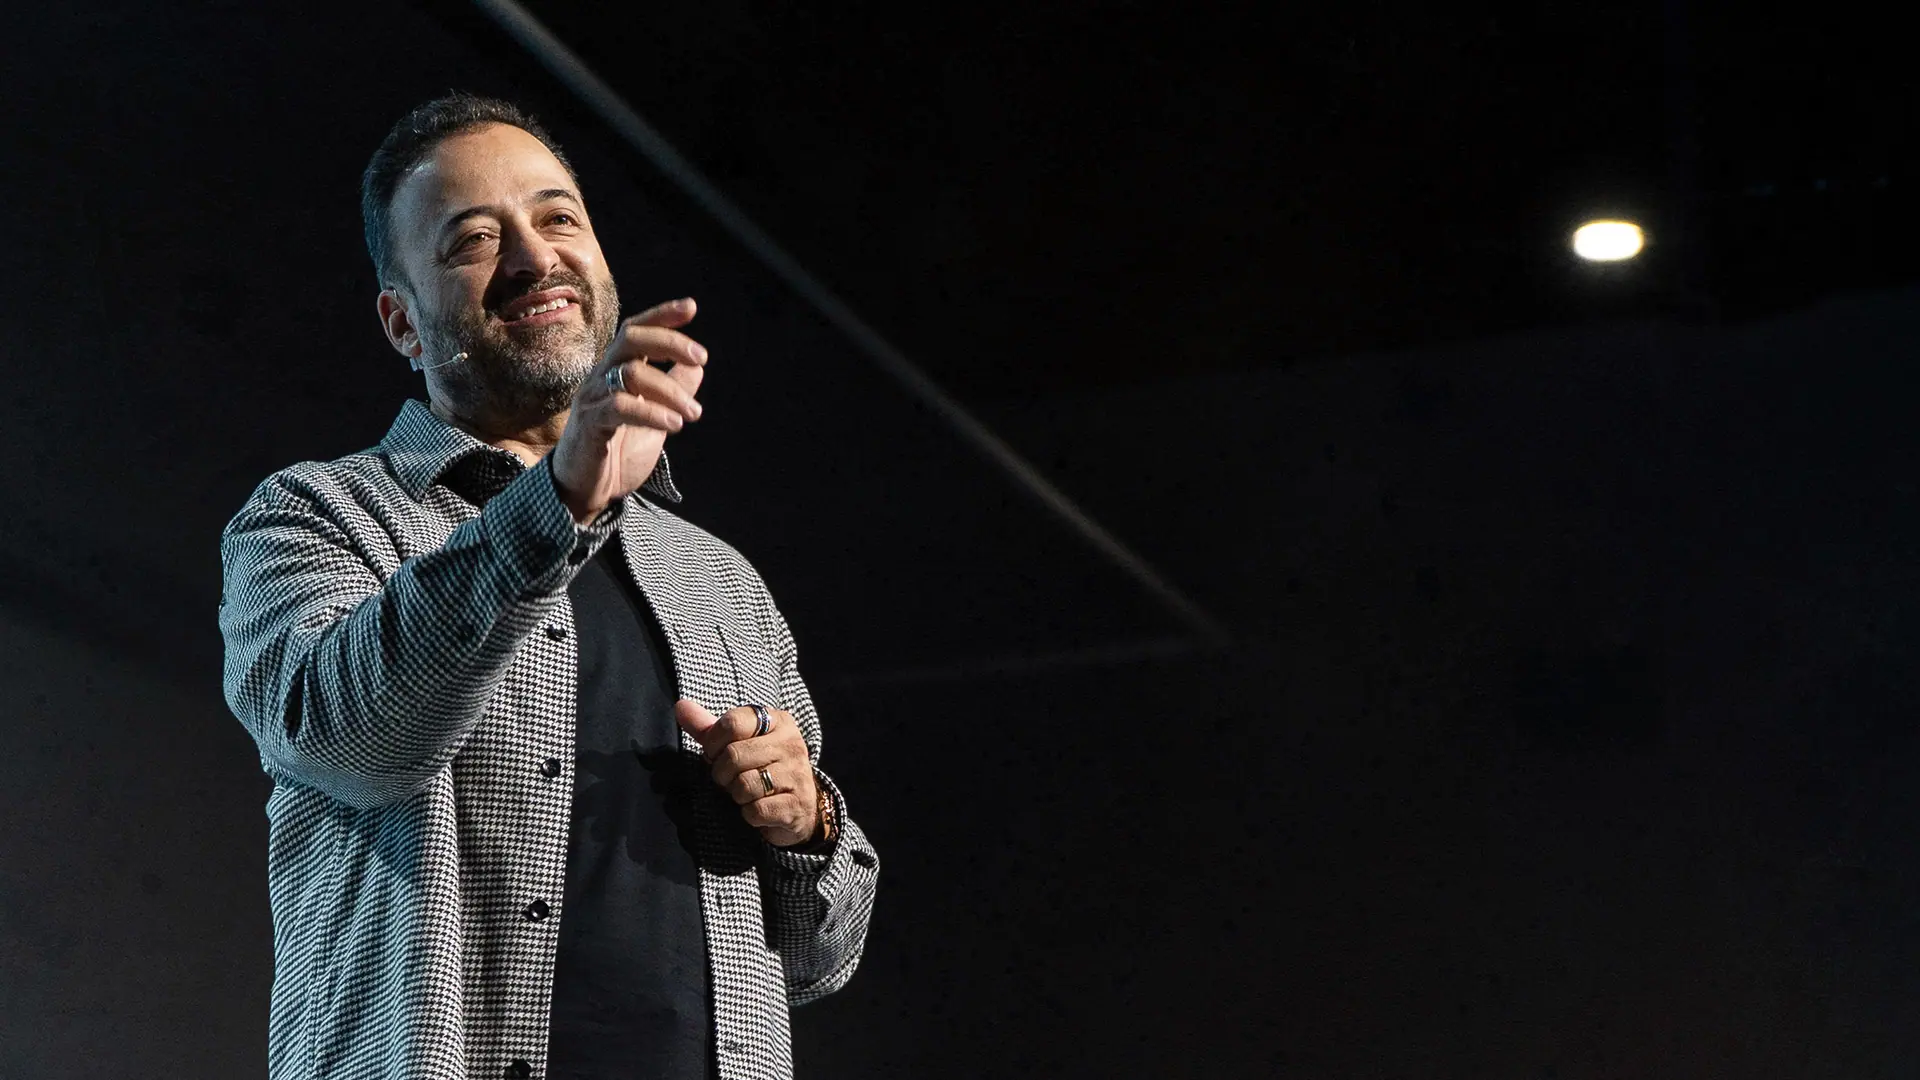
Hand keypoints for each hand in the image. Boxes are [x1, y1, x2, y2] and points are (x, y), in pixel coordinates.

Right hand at [550, 297, 708, 523]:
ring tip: (693, 414)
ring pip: (630, 373)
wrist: (587, 492)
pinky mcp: (590, 424)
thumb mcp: (656, 418)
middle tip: (701, 358)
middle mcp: (601, 377)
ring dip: (670, 390)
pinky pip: (620, 406)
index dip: (661, 316)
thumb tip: (697, 365)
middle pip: (630, 339)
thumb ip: (674, 390)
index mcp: (616, 372)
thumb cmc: (618, 453)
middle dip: (669, 342)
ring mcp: (592, 399)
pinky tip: (674, 425)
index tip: (691, 307)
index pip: (636, 330)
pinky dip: (652, 413)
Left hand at [674, 699, 821, 847]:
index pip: (733, 723)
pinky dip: (749, 814)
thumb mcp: (739, 743)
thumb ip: (709, 727)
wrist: (800, 806)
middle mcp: (791, 744)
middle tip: (729, 779)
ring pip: (744, 784)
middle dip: (722, 773)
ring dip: (736, 794)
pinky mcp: (795, 806)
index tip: (715, 754)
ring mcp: (796, 775)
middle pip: (734, 755)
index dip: (713, 742)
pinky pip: (756, 810)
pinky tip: (757, 809)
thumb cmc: (763, 768)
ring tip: (745, 793)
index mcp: (778, 721)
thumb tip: (680, 706)